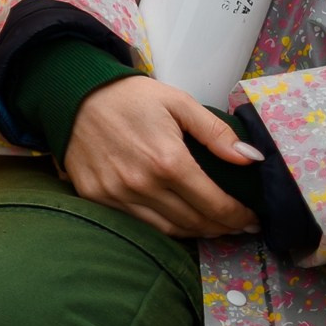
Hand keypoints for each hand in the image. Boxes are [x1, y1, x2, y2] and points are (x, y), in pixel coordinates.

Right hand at [64, 76, 262, 238]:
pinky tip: (176, 219)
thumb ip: (217, 132)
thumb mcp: (178, 103)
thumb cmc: (130, 97)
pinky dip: (163, 226)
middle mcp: (142, 184)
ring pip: (168, 230)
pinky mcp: (96, 197)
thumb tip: (251, 159)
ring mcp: (116, 194)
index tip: (253, 219)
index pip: (216, 205)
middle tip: (237, 225)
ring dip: (196, 231)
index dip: (239, 216)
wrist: (73, 93)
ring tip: (211, 225)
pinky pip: (139, 224)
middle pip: (195, 222)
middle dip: (223, 227)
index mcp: (168, 161)